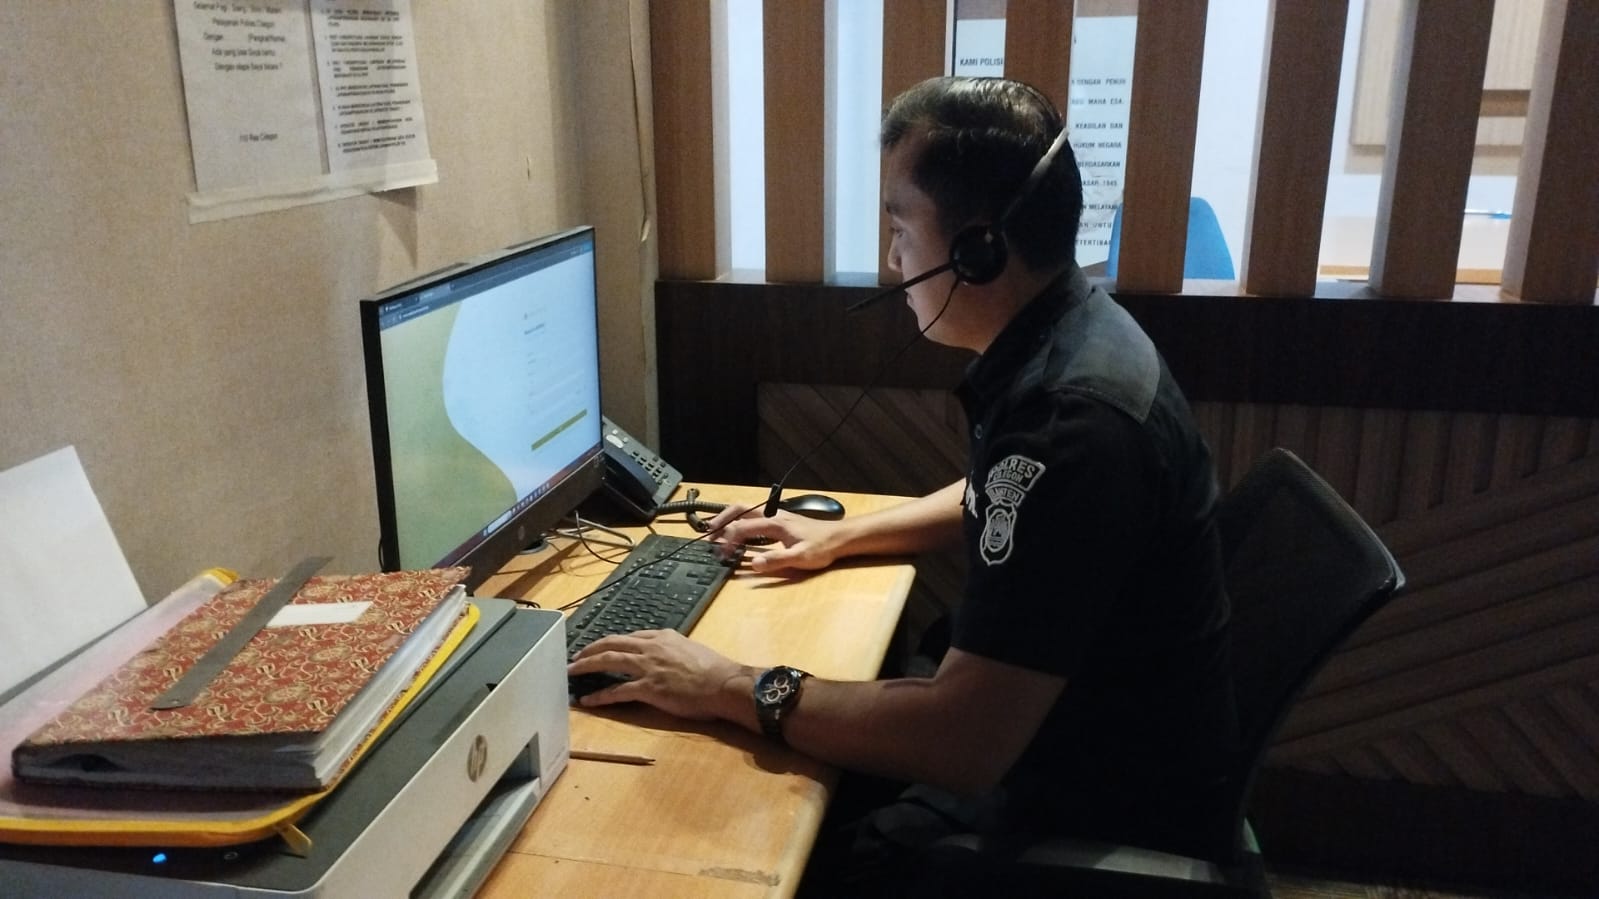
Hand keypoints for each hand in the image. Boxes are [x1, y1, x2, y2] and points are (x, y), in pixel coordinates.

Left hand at [567, 629, 752, 721]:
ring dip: (586, 666)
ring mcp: (647, 667)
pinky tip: (588, 700)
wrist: (723, 683)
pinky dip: (600, 696)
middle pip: (612, 644)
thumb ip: (673, 648)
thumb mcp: (690, 648)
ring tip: (572, 671)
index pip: (629, 636)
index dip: (611, 642)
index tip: (600, 646)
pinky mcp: (648, 688)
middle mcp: (650, 648)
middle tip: (576, 656)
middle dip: (590, 649)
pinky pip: (617, 691)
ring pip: (608, 661)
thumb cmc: (713, 669)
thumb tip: (666, 654)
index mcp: (662, 637)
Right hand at [705, 503, 844, 574]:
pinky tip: (738, 532)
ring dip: (729, 518)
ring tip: (716, 530)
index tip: (720, 553)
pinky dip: (740, 521)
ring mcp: (776, 516)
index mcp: (775, 524)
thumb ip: (776, 560)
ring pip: (746, 511)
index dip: (728, 540)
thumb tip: (753, 563)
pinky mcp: (780, 521)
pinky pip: (754, 517)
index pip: (742, 528)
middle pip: (740, 510)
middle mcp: (773, 516)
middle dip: (721, 520)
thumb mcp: (800, 558)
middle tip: (707, 533)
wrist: (840, 538)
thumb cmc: (822, 547)